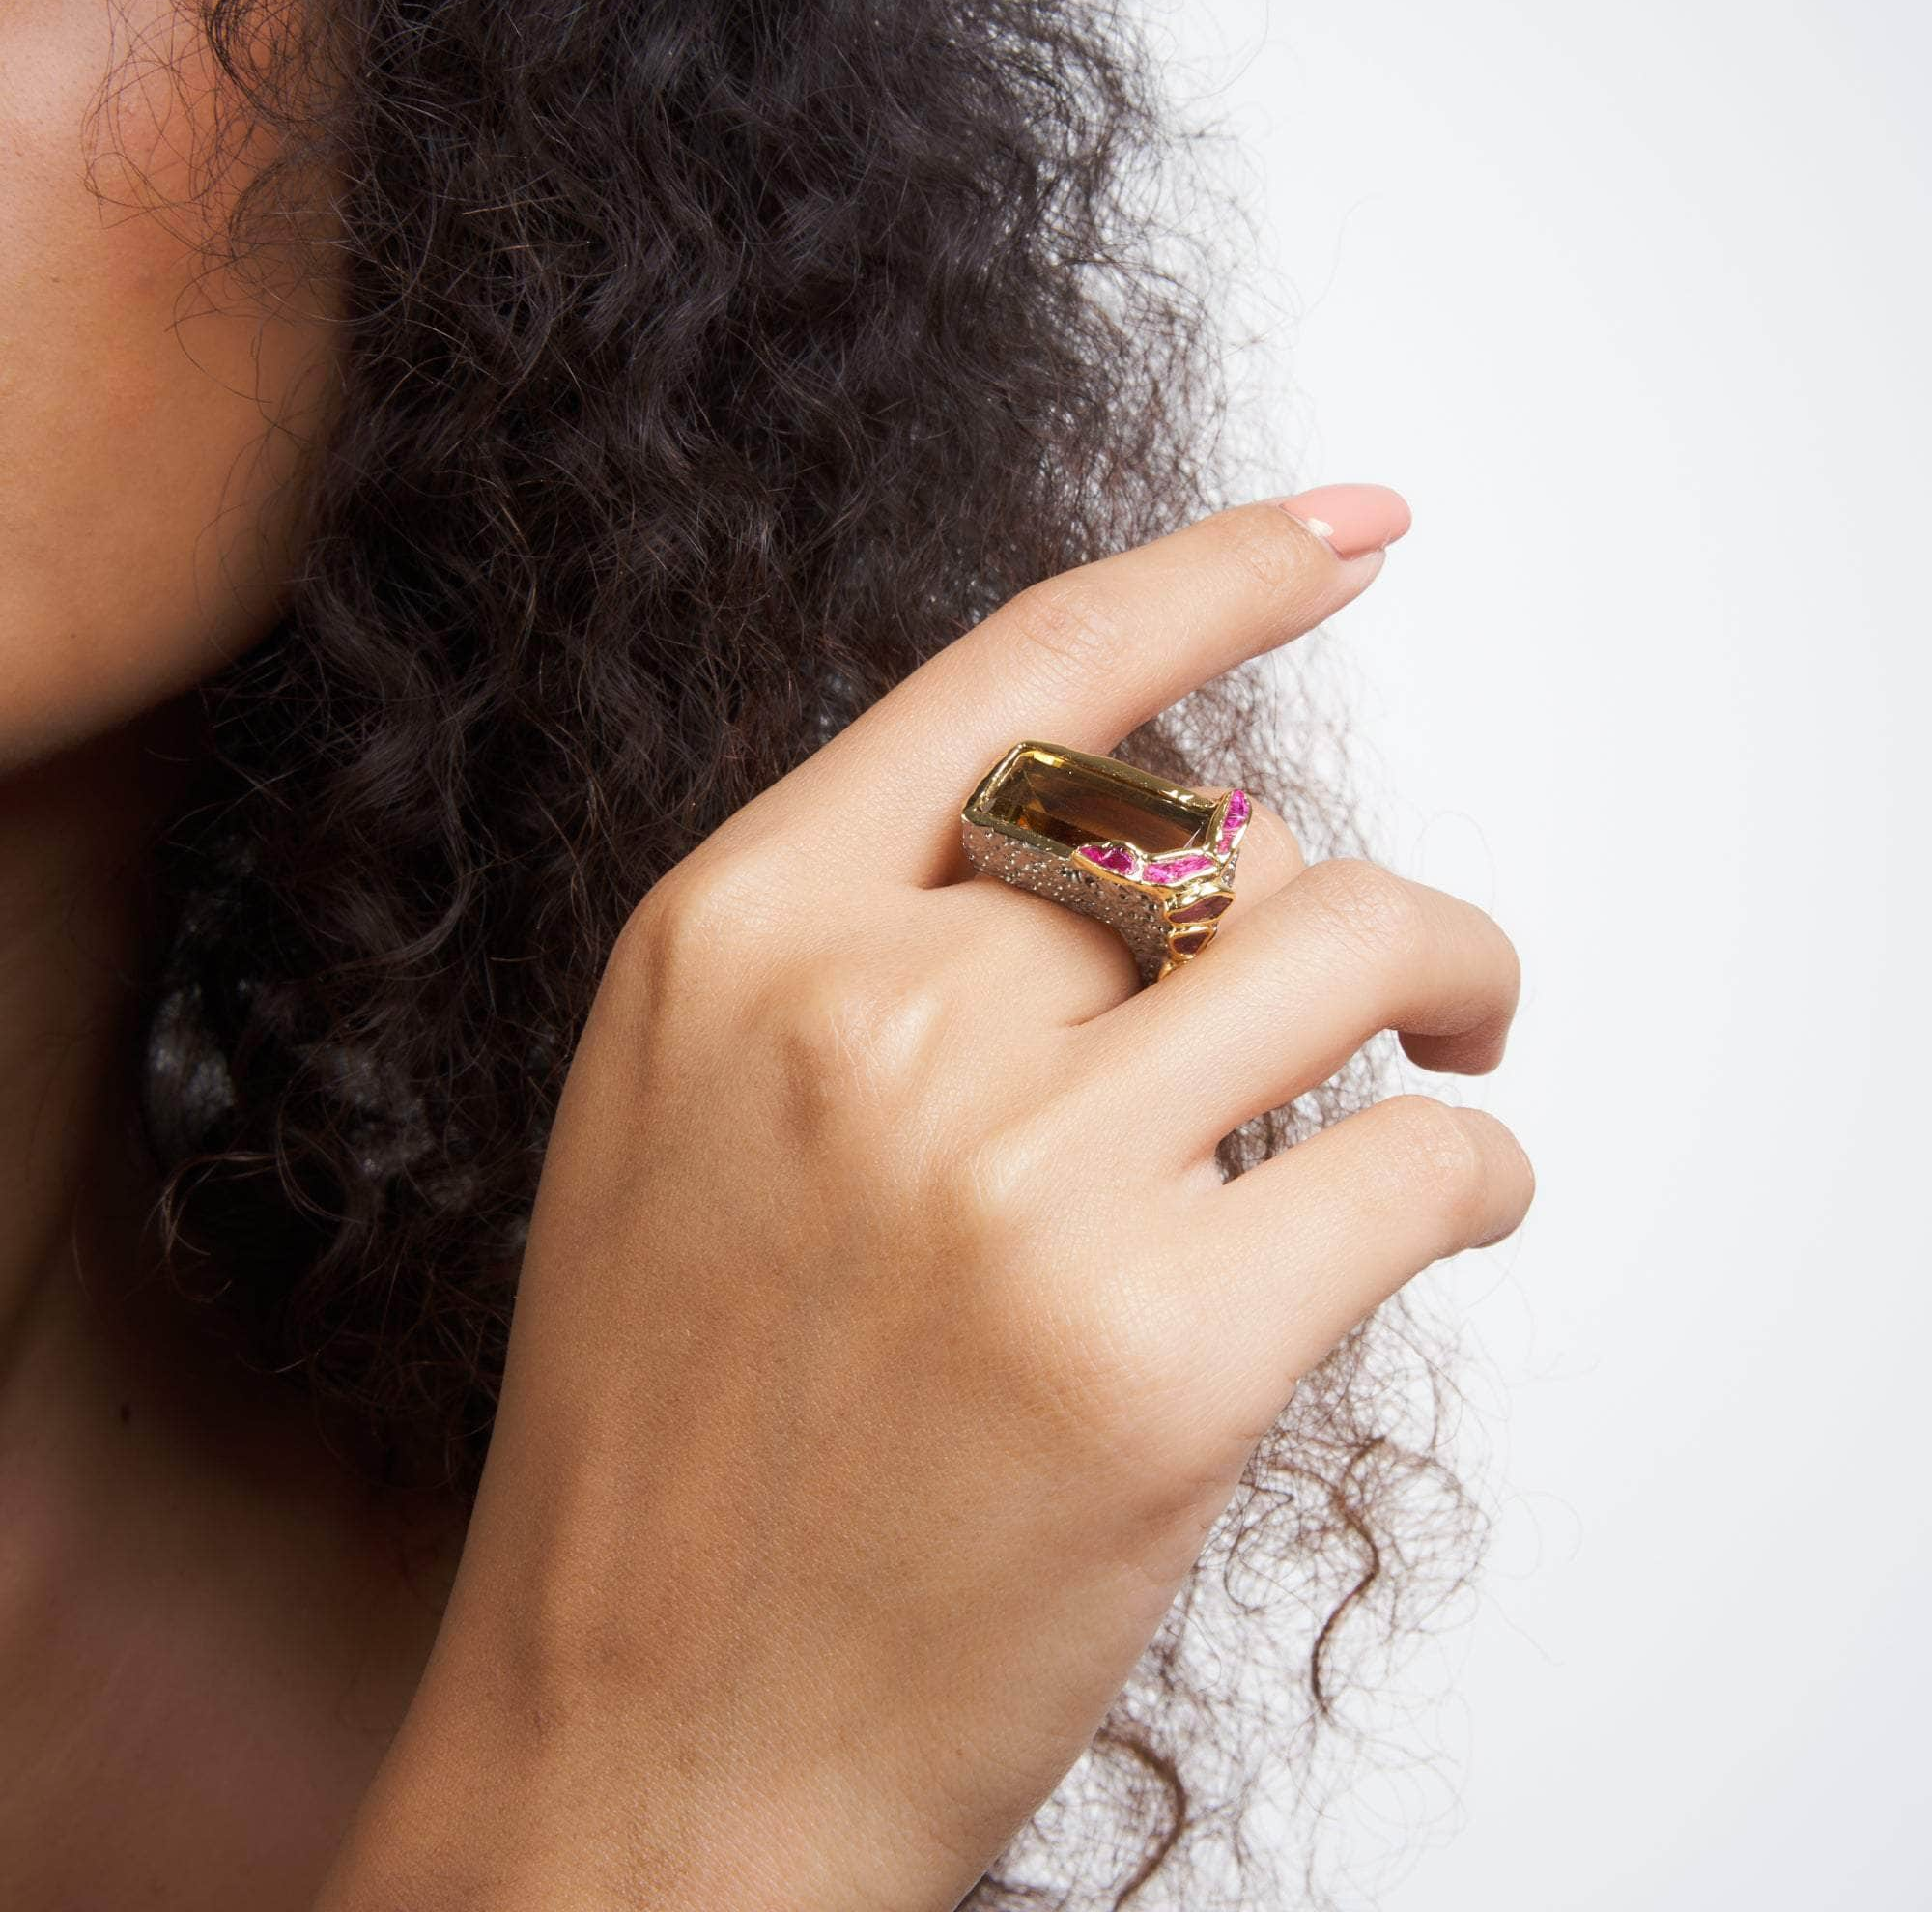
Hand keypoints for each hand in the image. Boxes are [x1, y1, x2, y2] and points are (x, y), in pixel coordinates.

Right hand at [315, 487, 1531, 1911]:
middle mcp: (864, 1018)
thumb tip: (1179, 847)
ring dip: (1452, 975)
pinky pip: (1413, 1164)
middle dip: (1326, 886)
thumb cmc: (682, 1446)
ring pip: (1346, 942)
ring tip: (1465, 1045)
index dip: (1215, 571)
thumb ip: (900, 958)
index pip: (1027, 671)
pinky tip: (1448, 1201)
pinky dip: (1476, 1168)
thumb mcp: (709, 1125)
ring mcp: (1009, 1181)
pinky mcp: (1155, 1353)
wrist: (649, 1752)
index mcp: (734, 937)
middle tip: (1398, 968)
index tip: (1351, 528)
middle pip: (1208, 829)